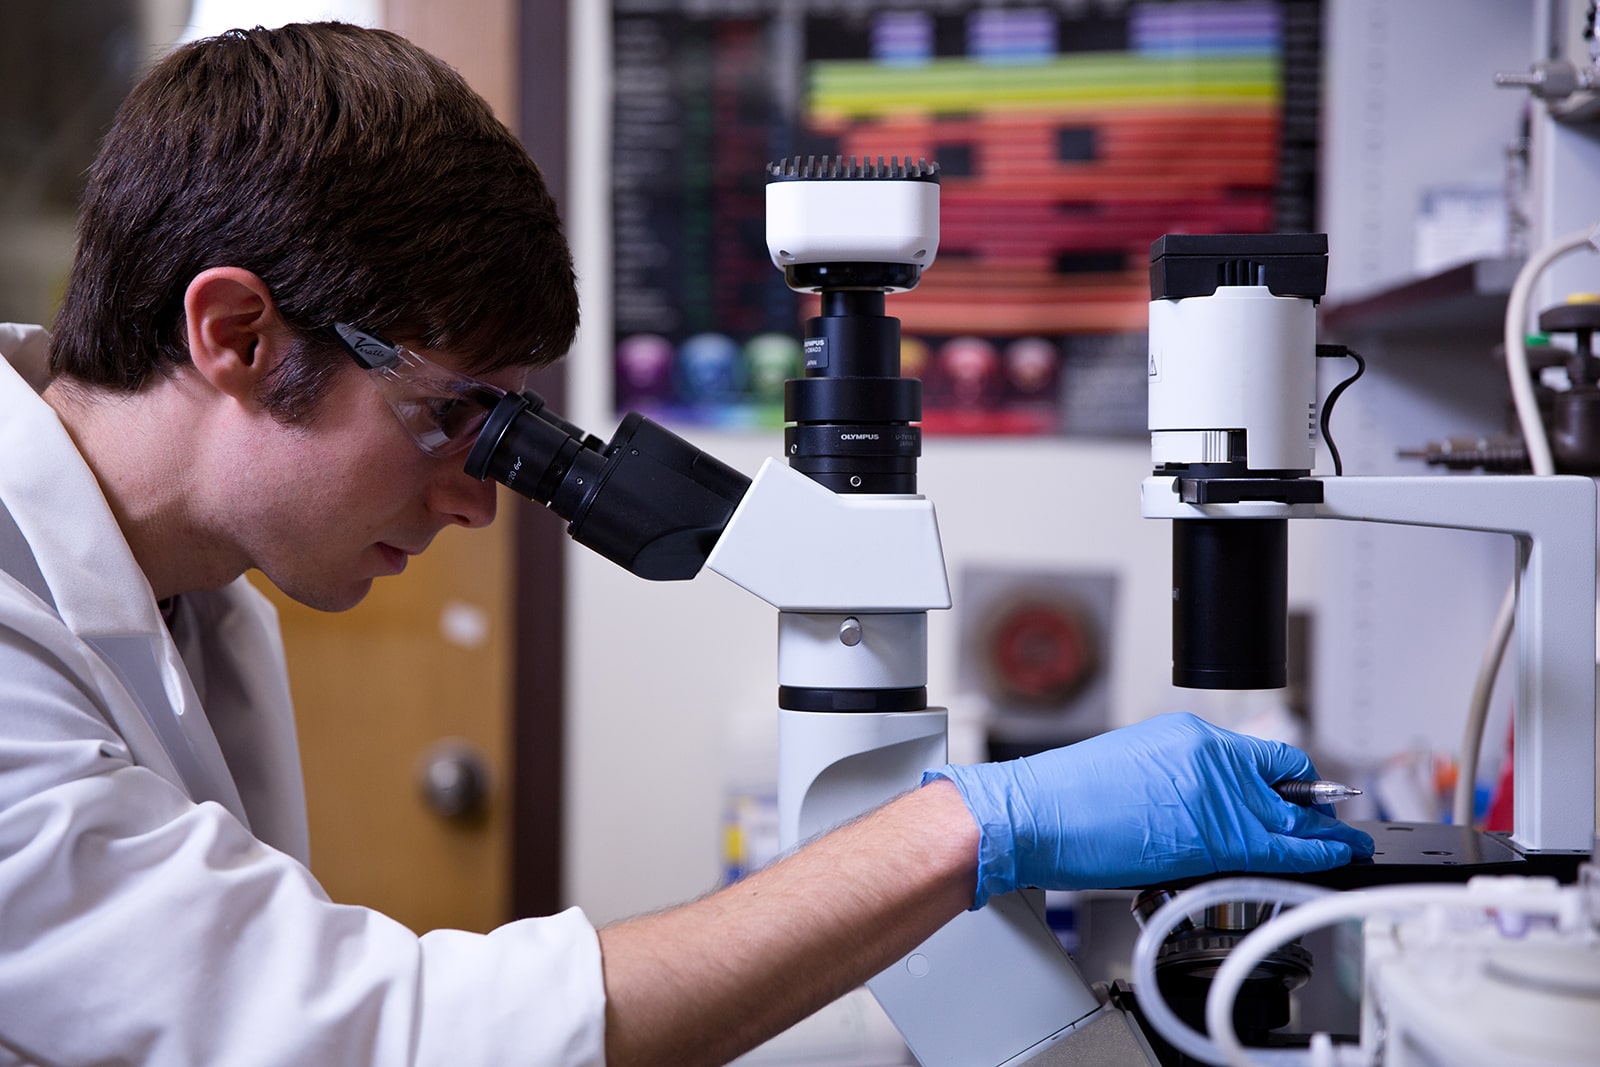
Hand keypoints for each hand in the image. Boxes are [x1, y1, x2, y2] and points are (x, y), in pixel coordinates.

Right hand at [923, 712, 1374, 906]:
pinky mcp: (1209, 835)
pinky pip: (1278, 847)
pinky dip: (1314, 854)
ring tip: (1349, 849)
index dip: (1292, 780)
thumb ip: (1179, 782)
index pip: (1263, 756)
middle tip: (1343, 826)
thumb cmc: (1065, 799)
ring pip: (1289, 819)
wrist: (1034, 813)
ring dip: (1323, 837)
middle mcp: (1208, 757)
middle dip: (1319, 810)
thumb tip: (1203, 812)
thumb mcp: (1133, 768)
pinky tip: (1332, 859)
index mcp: (1188, 737)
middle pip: (1286, 785)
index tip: (1306, 793)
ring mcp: (1212, 794)